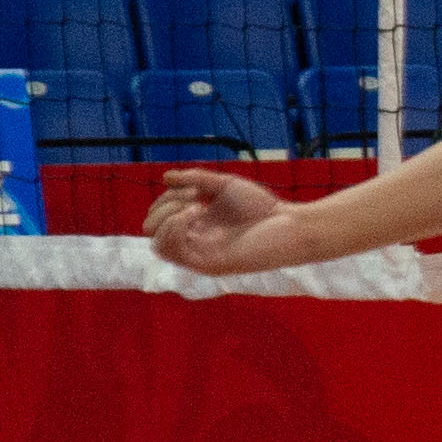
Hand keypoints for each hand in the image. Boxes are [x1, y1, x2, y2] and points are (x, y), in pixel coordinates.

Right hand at [144, 167, 309, 280]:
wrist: (290, 225)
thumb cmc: (263, 207)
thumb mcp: (224, 185)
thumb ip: (196, 179)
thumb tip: (165, 177)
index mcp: (195, 225)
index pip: (160, 215)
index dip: (168, 196)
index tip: (195, 185)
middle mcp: (194, 242)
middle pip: (152, 230)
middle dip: (164, 205)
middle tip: (194, 194)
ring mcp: (199, 254)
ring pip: (157, 244)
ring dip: (167, 217)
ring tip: (196, 204)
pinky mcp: (207, 264)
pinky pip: (174, 251)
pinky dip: (178, 226)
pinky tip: (199, 212)